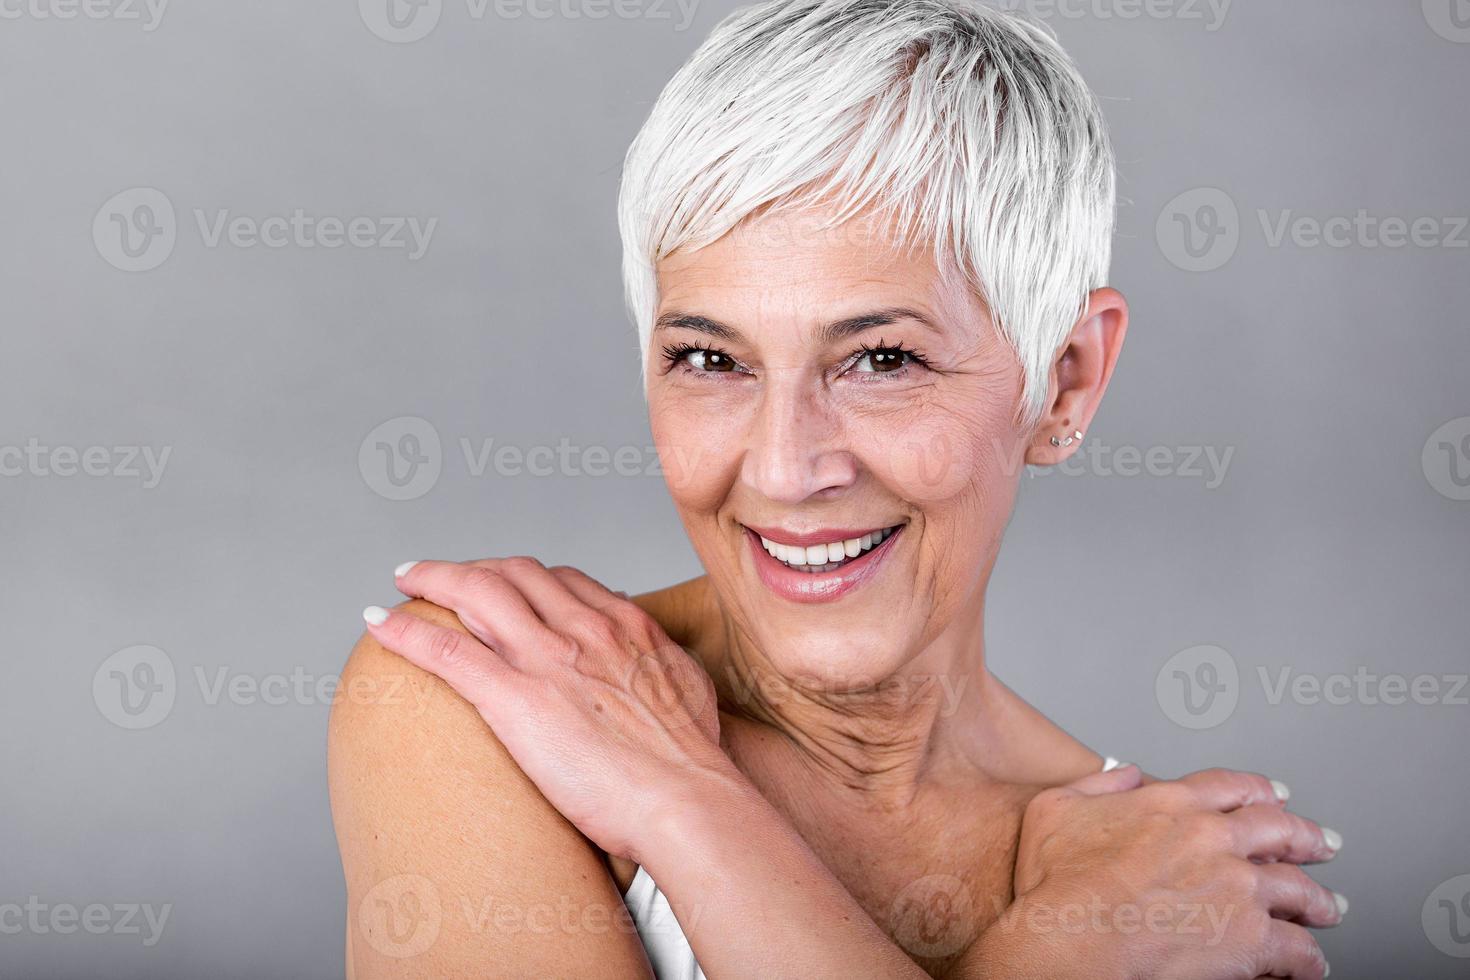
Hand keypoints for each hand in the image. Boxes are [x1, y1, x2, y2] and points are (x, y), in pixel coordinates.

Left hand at [361, 556, 725, 862]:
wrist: (687, 799)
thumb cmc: (693, 763)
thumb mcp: (688, 689)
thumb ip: (661, 664)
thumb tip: (651, 658)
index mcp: (625, 626)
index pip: (563, 579)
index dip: (524, 575)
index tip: (504, 582)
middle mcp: (583, 629)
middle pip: (514, 572)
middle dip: (474, 565)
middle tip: (444, 573)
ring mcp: (545, 659)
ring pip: (475, 593)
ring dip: (432, 578)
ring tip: (405, 579)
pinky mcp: (514, 699)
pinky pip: (446, 651)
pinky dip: (406, 631)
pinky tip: (378, 625)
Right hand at [992, 765, 1342, 978]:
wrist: (1073, 939)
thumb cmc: (1057, 884)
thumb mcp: (1055, 808)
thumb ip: (1096, 783)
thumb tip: (1124, 774)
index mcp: (1171, 804)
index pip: (1230, 787)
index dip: (1257, 790)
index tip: (1274, 796)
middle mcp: (1213, 839)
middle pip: (1279, 829)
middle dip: (1305, 837)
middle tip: (1320, 844)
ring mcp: (1238, 889)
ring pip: (1298, 889)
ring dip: (1317, 900)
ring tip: (1327, 908)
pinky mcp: (1251, 939)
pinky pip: (1297, 949)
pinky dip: (1308, 958)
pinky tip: (1311, 964)